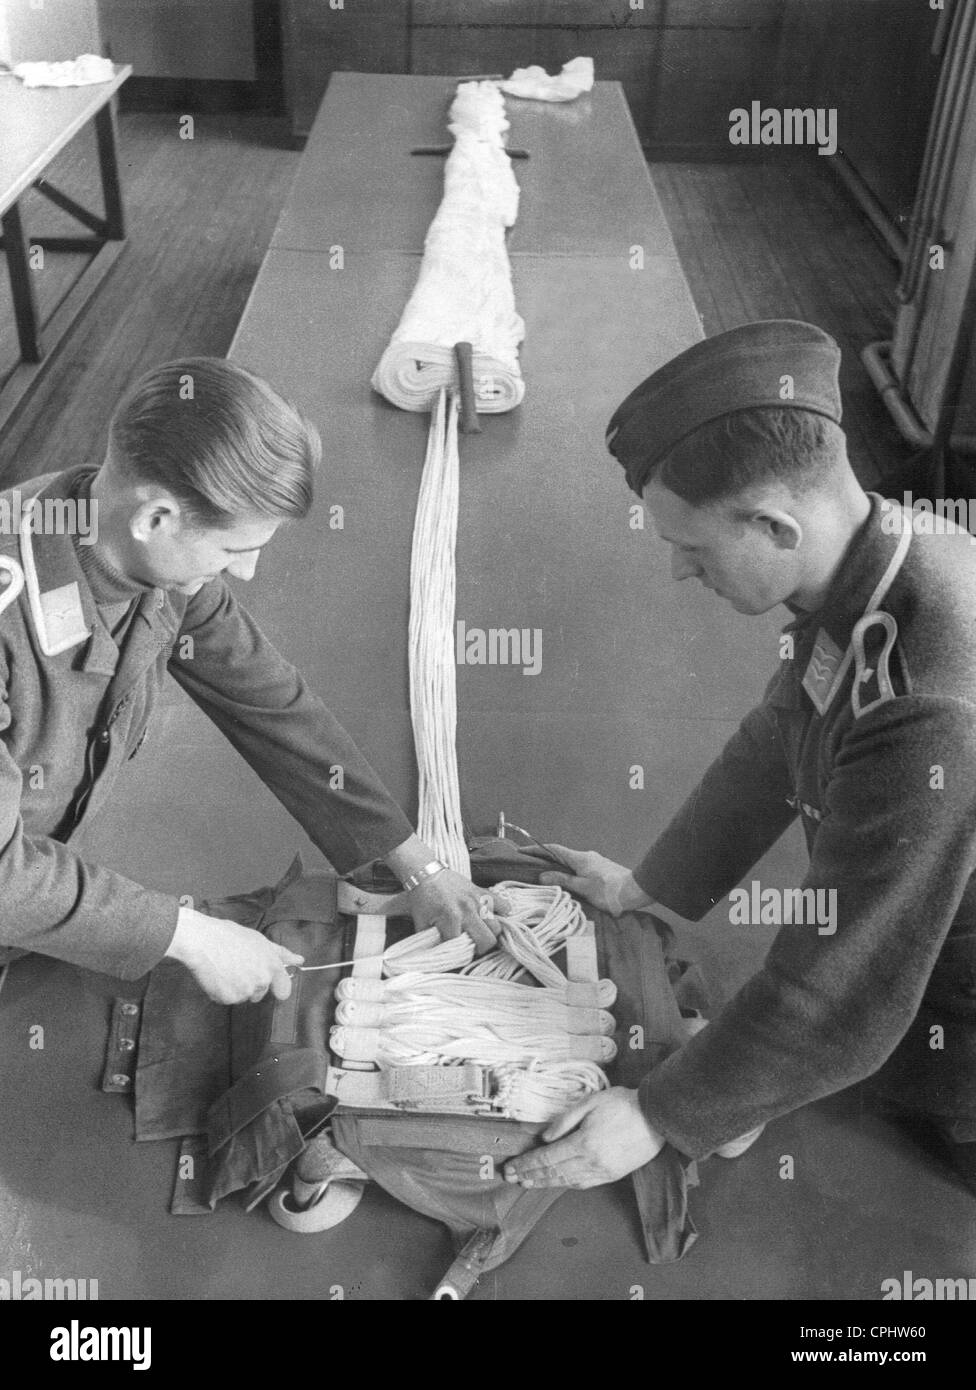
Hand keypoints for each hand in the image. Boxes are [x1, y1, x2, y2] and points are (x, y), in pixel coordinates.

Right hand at [165, 907, 303, 1004]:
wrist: (203, 941)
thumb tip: (300, 960)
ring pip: (242, 996)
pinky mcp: (227, 998)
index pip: (284, 989)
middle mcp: (261, 981)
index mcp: (271, 966)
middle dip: (250, 984)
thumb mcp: (260, 940)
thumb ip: (281, 953)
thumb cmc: (230, 936)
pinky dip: (220, 991)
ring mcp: (244, 991)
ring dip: (234, 988)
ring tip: (224, 968)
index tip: (273, 988)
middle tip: (237, 966)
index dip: (278, 988)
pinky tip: (216, 976)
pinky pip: (226, 999)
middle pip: (259, 993)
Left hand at [405, 868, 508, 954]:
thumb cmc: (422, 899)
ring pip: (497, 926)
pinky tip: (493, 918)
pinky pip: (503, 905)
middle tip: (473, 948)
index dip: (457, 954)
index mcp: (451, 917)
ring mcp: (477, 900)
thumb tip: (439, 956)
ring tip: (481, 935)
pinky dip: (502, 914)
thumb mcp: (421, 922)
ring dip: (490, 934)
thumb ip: (430, 940)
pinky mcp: (483, 892)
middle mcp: (467, 909)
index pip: (461, 947)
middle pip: (487, 940)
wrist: (425, 873)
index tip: (455, 955)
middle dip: (481, 949)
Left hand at [502, 1087, 664, 1188]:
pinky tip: (556, 1182)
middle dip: (530, 1175)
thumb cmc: (623, 1104)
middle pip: (553, 1172)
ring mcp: (602, 1171)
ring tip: (528, 1183)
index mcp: (583, 1142)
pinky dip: (566, 1184)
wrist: (656, 1117)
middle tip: (511, 1178)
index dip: (527, 1164)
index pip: (547, 1157)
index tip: (511, 1167)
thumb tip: (545, 1137)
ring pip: (567, 1181)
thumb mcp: (591, 1102)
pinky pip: (583, 1184)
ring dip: (545, 1183)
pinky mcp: (612, 1175)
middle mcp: (591, 1162)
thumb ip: (565, 1120)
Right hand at [539, 845, 652, 916]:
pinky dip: (569, 873)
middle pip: (561, 855)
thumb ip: (563, 880)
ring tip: (546, 878)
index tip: (522, 851)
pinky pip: (580, 869)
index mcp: (580, 858)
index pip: (554, 849)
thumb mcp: (583, 888)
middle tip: (531, 866)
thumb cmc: (609, 891)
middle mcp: (587, 856)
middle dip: (546, 859)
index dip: (537, 849)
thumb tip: (542, 875)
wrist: (636, 891)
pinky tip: (567, 883)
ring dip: (558, 867)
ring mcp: (595, 862)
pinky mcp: (601, 870)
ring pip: (571, 863)